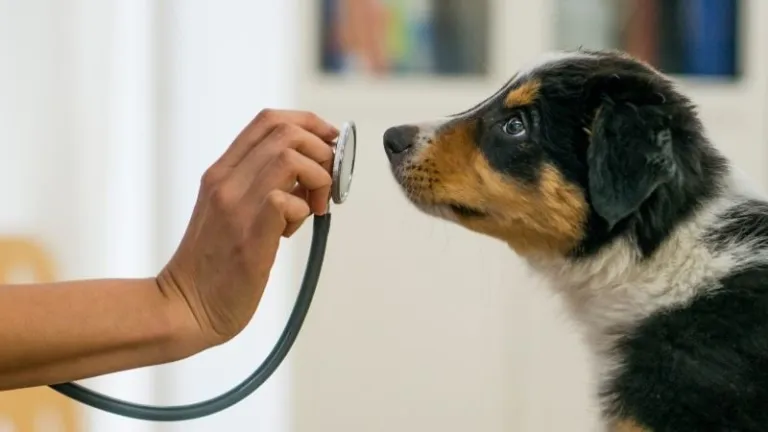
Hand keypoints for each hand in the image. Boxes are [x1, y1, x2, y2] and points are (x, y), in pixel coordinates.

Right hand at [157, 109, 338, 350]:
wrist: (184, 307)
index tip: (329, 141)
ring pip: (290, 158)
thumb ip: (261, 187)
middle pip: (286, 131)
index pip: (268, 120)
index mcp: (221, 172)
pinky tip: (291, 233)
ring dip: (317, 178)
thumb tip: (308, 174)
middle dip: (321, 150)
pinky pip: (287, 200)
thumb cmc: (214, 265)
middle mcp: (225, 181)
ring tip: (312, 209)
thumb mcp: (231, 211)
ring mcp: (235, 206)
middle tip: (325, 183)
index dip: (309, 122)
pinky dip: (303, 210)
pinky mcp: (249, 235)